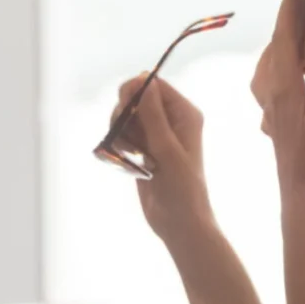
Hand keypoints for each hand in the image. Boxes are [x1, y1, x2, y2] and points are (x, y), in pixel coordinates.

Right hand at [110, 75, 214, 243]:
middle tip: (125, 136)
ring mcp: (156, 136)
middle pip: (136, 99)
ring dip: (120, 132)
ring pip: (126, 118)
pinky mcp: (144, 151)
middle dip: (125, 114)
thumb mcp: (167, 149)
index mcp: (185, 114)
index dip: (135, 91)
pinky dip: (119, 145)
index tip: (124, 109)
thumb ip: (154, 115)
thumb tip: (144, 80)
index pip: (155, 85)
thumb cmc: (182, 188)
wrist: (179, 223)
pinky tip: (126, 161)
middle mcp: (171, 121)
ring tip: (130, 154)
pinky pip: (124, 136)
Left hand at [251, 0, 304, 207]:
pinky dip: (279, 65)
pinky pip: (272, 81)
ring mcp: (272, 108)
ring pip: (270, 65)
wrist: (303, 197)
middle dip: (285, 22)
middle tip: (299, 0)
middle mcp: (272, 93)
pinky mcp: (277, 120)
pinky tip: (288, 71)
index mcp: (284, 87)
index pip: (284, 39)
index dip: (289, 12)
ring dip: (281, 43)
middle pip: (275, 48)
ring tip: (294, 29)